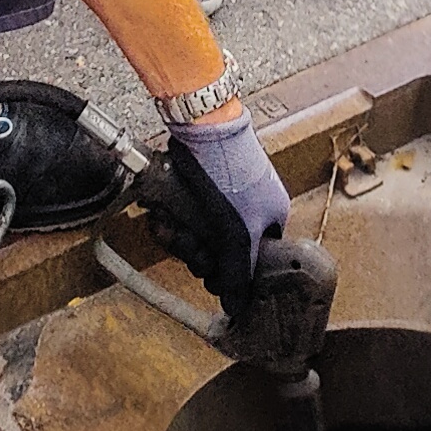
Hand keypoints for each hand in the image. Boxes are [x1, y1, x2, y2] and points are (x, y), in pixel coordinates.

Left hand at [145, 115, 292, 326]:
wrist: (202, 123)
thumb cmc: (232, 170)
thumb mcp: (239, 230)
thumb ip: (237, 270)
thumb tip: (236, 307)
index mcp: (270, 218)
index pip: (250, 261)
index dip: (227, 270)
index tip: (211, 272)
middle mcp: (248, 209)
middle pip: (219, 251)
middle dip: (195, 250)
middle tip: (186, 242)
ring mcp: (220, 197)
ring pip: (196, 234)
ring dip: (177, 235)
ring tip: (167, 225)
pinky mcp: (194, 186)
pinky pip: (181, 215)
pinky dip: (168, 218)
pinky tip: (159, 215)